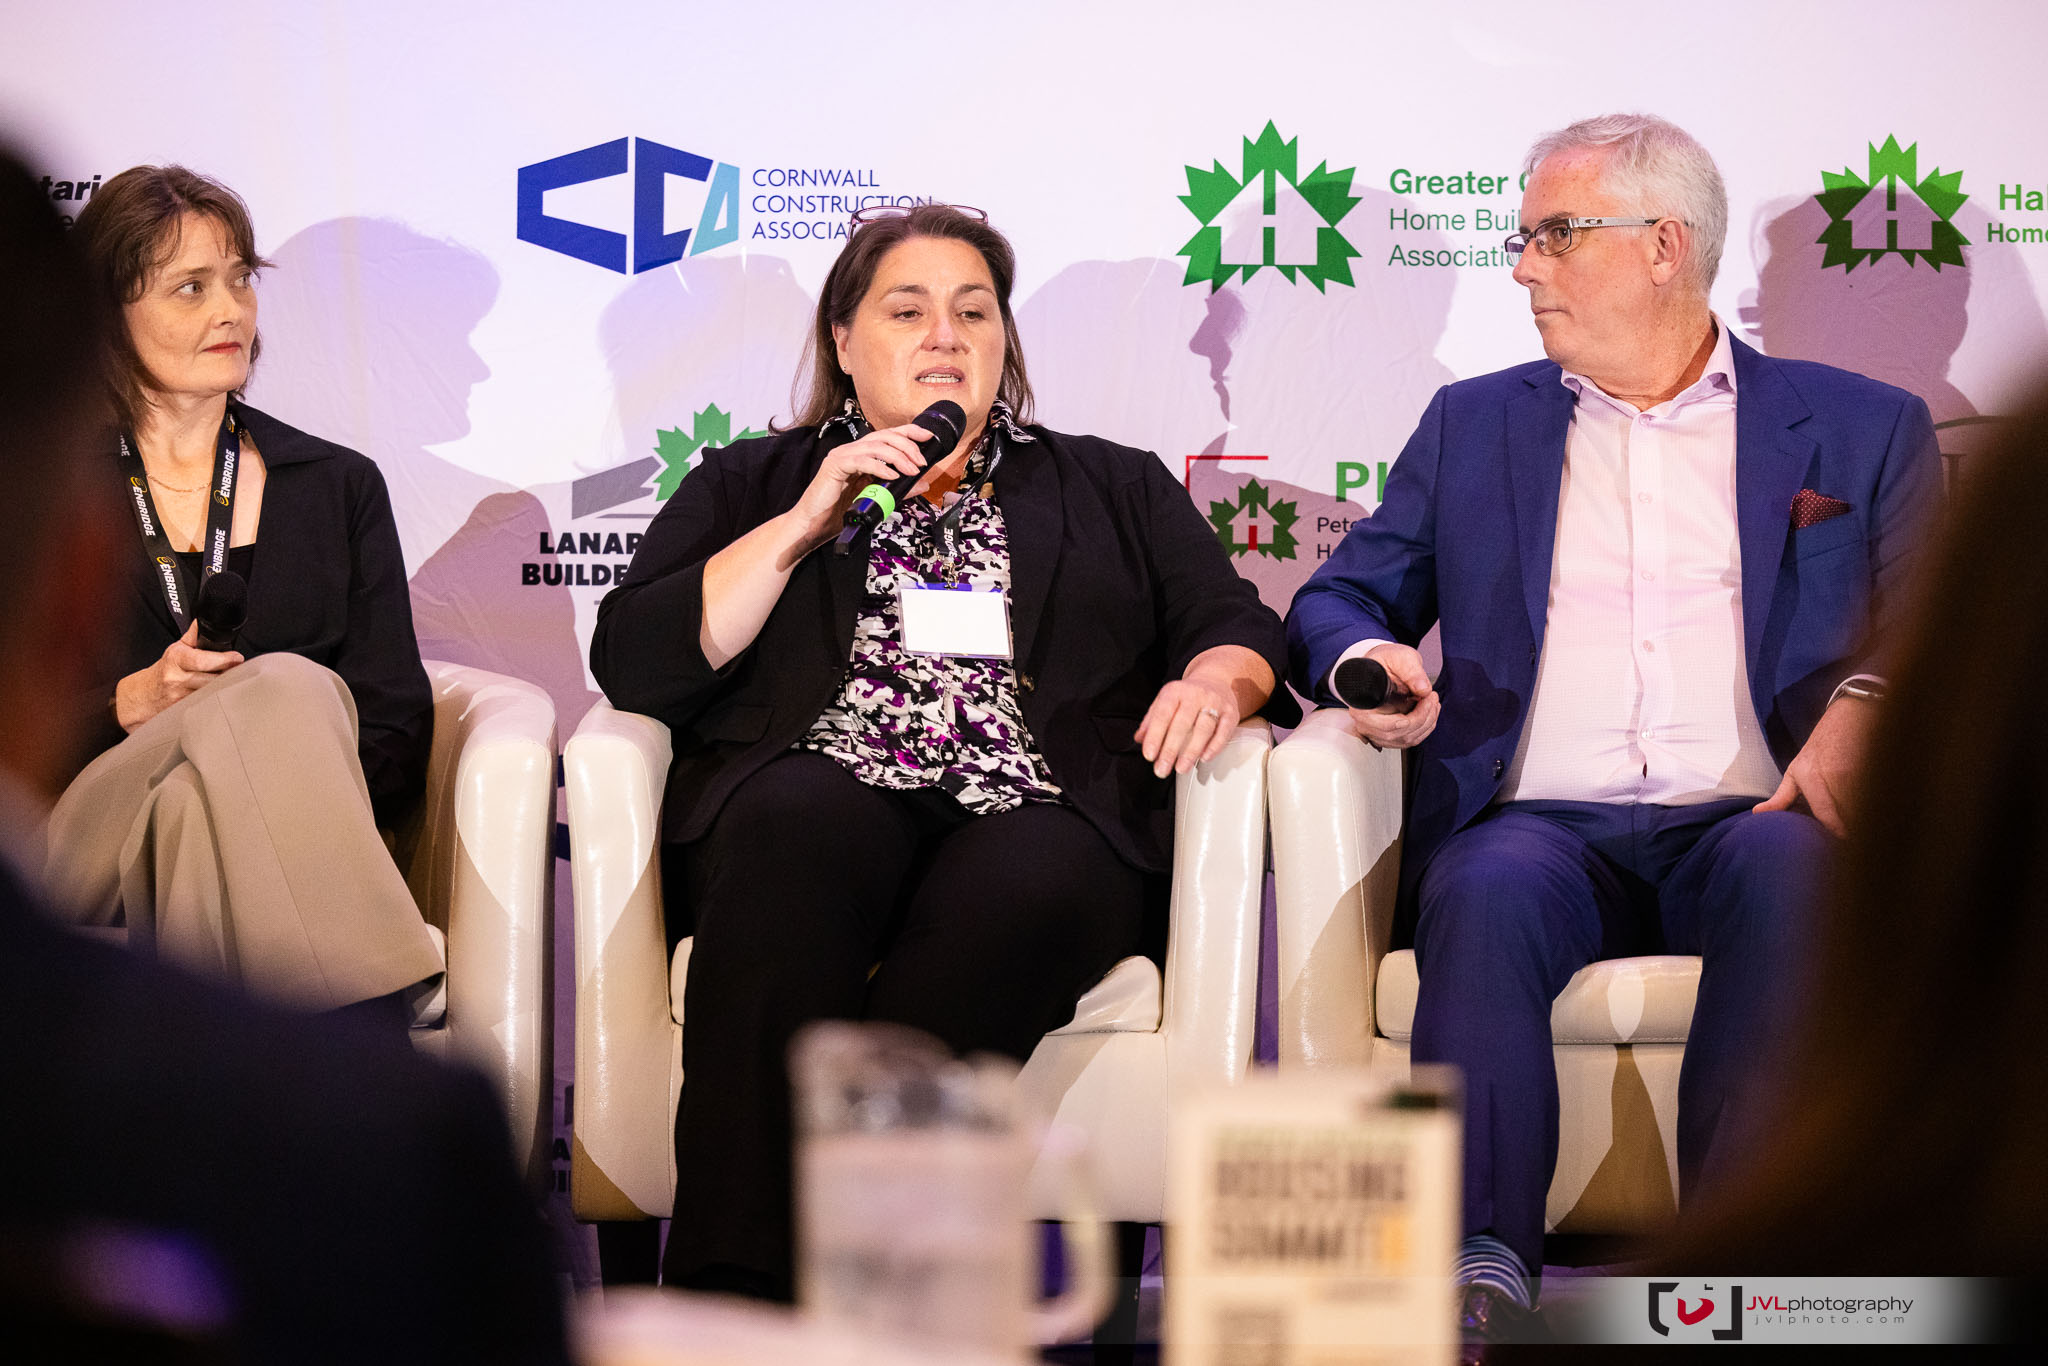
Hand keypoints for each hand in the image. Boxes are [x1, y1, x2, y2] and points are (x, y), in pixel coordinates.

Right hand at [113, 621, 243, 731]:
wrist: (142, 696)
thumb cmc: (163, 671)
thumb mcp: (176, 650)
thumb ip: (194, 636)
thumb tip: (204, 620)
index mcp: (176, 659)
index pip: (203, 660)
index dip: (223, 659)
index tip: (237, 658)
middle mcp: (177, 678)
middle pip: (213, 678)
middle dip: (229, 674)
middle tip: (239, 670)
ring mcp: (181, 697)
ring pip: (212, 692)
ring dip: (225, 687)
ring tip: (229, 681)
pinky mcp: (185, 712)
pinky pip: (207, 704)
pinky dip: (216, 699)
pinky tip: (219, 695)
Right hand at [788, 422, 934, 548]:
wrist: (814, 526)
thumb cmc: (840, 513)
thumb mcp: (877, 499)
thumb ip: (899, 490)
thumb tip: (923, 483)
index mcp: (861, 454)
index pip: (888, 435)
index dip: (909, 432)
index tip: (928, 437)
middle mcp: (851, 450)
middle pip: (884, 436)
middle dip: (907, 445)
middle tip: (922, 462)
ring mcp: (841, 456)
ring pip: (874, 446)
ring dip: (898, 456)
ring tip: (912, 470)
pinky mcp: (834, 466)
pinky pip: (861, 461)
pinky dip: (879, 466)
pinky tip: (892, 475)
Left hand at [1136, 677, 1239, 778]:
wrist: (1215, 680)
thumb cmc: (1186, 696)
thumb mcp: (1166, 701)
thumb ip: (1151, 720)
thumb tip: (1139, 739)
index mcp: (1175, 691)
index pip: (1162, 714)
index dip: (1154, 736)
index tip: (1149, 756)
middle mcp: (1195, 694)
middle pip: (1182, 724)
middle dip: (1170, 749)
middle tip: (1162, 769)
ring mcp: (1215, 702)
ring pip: (1204, 728)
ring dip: (1191, 751)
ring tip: (1181, 768)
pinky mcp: (1231, 712)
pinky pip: (1223, 731)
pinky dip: (1214, 746)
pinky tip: (1204, 758)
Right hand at [1344, 643, 1439, 748]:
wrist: (1383, 665)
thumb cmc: (1386, 661)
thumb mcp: (1399, 658)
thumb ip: (1411, 671)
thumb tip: (1423, 689)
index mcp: (1361, 705)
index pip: (1384, 726)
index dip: (1406, 721)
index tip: (1422, 702)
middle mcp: (1365, 722)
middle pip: (1396, 734)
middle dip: (1422, 718)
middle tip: (1432, 697)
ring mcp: (1376, 730)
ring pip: (1405, 739)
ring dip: (1426, 723)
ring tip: (1433, 702)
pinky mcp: (1388, 733)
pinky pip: (1409, 739)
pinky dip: (1425, 727)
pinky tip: (1429, 711)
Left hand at [1753, 693, 1875, 835]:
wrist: (1852, 718)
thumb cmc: (1821, 748)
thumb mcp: (1796, 770)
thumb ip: (1781, 797)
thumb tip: (1758, 813)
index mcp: (1812, 778)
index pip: (1827, 817)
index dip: (1836, 834)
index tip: (1839, 842)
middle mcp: (1837, 777)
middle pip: (1849, 818)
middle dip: (1851, 830)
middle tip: (1849, 841)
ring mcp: (1860, 774)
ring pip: (1865, 810)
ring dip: (1864, 820)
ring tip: (1862, 827)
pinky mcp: (1879, 773)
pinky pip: (1879, 799)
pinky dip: (1876, 808)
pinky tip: (1872, 810)